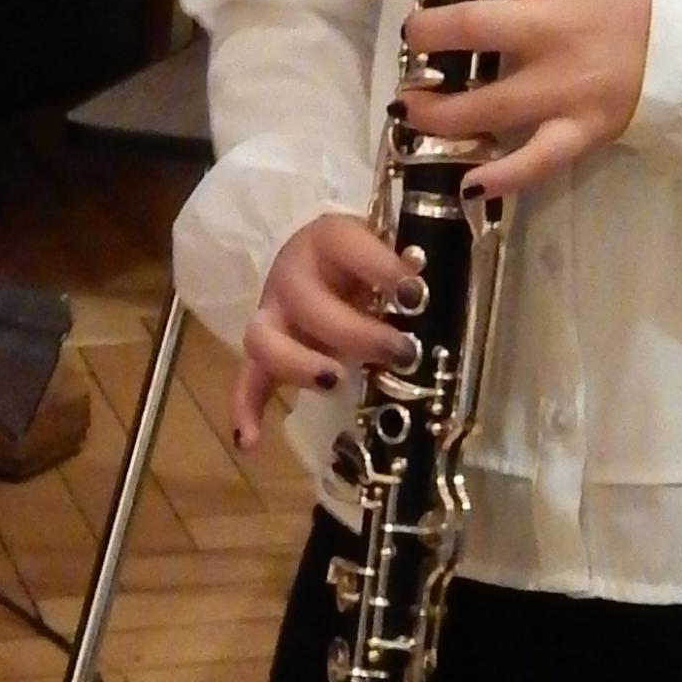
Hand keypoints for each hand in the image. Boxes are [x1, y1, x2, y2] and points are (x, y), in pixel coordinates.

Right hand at [231, 209, 417, 451]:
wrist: (327, 258)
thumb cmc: (369, 257)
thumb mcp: (392, 248)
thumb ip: (413, 264)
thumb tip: (434, 289)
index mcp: (329, 240)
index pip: (347, 246)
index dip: (380, 268)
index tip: (414, 292)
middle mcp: (293, 275)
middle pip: (308, 303)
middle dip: (355, 333)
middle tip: (399, 353)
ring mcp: (274, 315)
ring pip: (265, 340)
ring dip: (299, 365)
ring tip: (333, 382)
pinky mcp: (265, 350)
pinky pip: (248, 378)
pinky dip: (246, 408)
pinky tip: (252, 442)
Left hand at [399, 0, 652, 201]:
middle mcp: (555, 29)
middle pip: (470, 28)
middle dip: (427, 32)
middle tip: (415, 36)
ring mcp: (566, 85)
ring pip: (487, 103)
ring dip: (437, 109)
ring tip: (408, 107)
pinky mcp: (582, 127)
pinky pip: (537, 159)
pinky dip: (502, 175)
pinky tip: (468, 181)